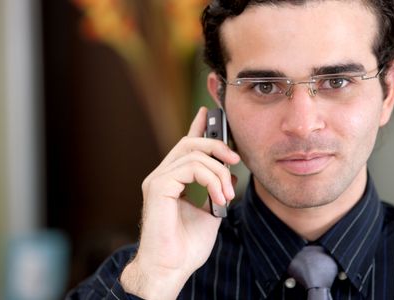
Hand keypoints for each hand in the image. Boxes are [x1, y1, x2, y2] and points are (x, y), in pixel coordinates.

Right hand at [120, 107, 239, 298]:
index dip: (197, 128)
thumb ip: (217, 191)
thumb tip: (230, 175)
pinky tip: (219, 198)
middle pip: (189, 143)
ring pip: (193, 154)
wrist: (171, 269)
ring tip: (227, 196)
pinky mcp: (158, 186)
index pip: (185, 148)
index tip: (209, 114)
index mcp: (172, 181)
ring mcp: (158, 179)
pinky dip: (210, 179)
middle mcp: (162, 176)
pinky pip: (190, 167)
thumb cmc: (186, 247)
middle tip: (235, 159)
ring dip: (218, 172)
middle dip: (216, 145)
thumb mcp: (210, 214)